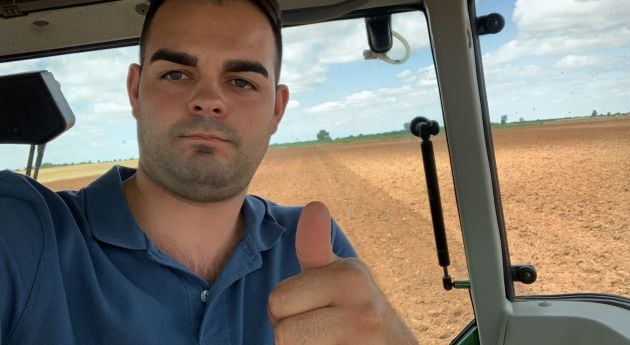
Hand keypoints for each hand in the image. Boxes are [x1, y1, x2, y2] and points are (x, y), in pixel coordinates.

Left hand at [268, 201, 417, 344]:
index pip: (279, 301)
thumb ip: (315, 246)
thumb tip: (315, 205)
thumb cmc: (356, 308)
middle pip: (283, 332)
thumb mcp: (339, 275)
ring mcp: (364, 341)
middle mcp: (363, 309)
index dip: (283, 307)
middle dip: (291, 332)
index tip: (310, 305)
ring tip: (327, 341)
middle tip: (317, 328)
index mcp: (350, 277)